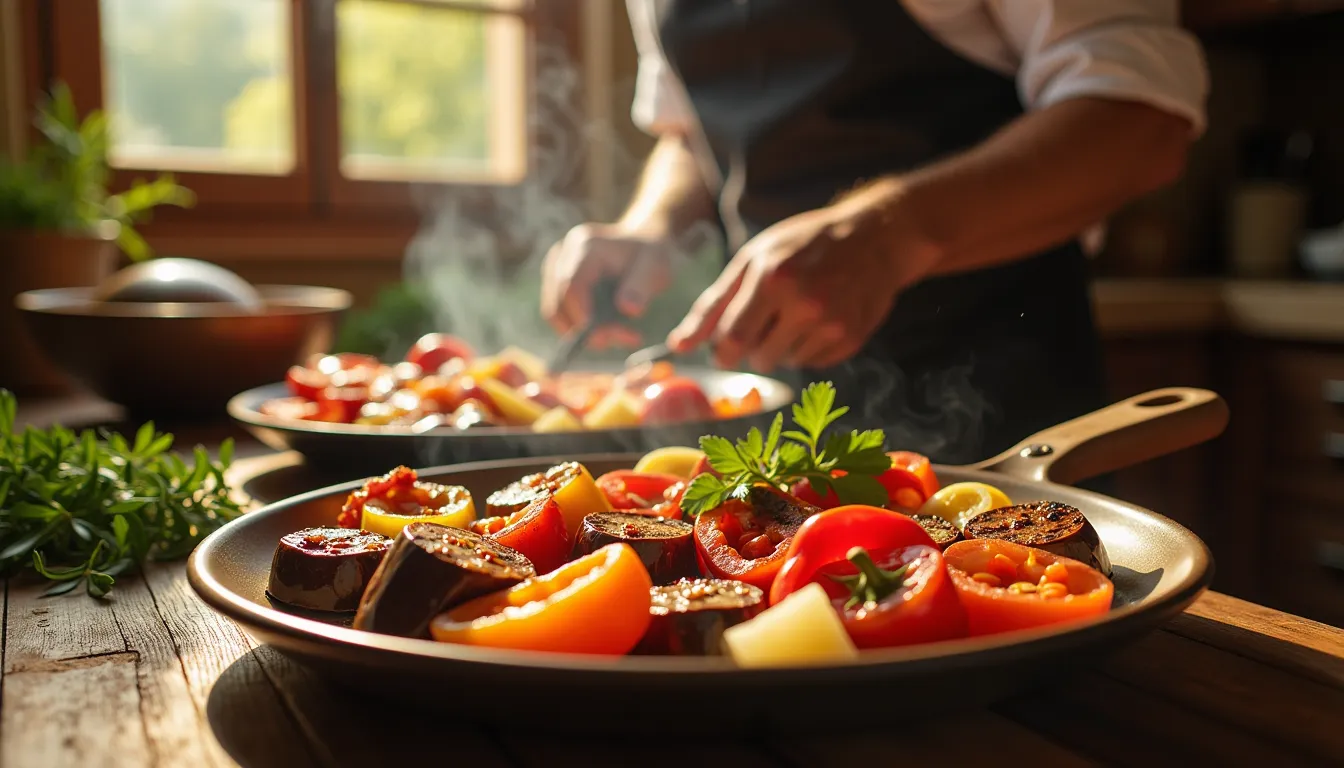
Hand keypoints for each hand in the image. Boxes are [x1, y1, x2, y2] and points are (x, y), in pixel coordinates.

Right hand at [540, 222, 674, 347]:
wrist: (639, 241)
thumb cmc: (647, 253)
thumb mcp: (655, 265)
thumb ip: (642, 285)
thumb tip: (628, 309)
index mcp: (585, 246)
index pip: (571, 286)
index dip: (582, 316)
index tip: (607, 338)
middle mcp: (561, 255)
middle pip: (559, 304)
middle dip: (588, 331)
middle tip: (627, 338)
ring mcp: (554, 269)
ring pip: (556, 314)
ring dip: (585, 334)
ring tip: (624, 335)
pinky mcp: (554, 283)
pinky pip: (560, 315)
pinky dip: (582, 329)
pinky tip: (613, 330)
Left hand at [667, 188, 938, 371]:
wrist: (875, 237)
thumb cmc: (804, 244)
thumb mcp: (753, 260)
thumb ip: (713, 304)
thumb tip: (678, 347)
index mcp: (772, 279)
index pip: (732, 340)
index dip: (723, 351)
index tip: (725, 349)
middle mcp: (805, 305)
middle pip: (759, 358)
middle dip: (753, 348)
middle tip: (766, 321)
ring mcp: (832, 324)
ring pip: (786, 363)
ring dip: (782, 347)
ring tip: (797, 313)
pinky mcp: (851, 339)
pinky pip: (813, 363)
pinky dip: (809, 348)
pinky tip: (820, 319)